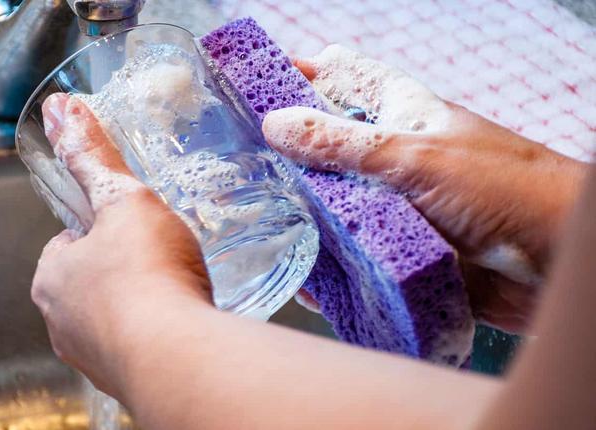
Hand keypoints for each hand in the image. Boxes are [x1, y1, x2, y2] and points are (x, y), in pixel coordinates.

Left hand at [31, 94, 211, 395]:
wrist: (179, 355)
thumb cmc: (146, 275)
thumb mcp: (122, 199)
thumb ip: (93, 155)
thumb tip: (60, 109)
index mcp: (51, 277)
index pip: (68, 242)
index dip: (100, 228)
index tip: (128, 225)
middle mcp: (61, 321)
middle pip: (91, 281)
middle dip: (121, 267)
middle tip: (160, 254)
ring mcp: (92, 355)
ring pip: (113, 317)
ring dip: (140, 302)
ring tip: (176, 286)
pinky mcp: (124, 379)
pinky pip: (138, 347)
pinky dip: (156, 333)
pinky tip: (182, 320)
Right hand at [262, 44, 587, 332]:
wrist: (555, 264)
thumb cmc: (503, 189)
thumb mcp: (414, 156)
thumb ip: (344, 143)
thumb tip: (277, 123)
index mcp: (399, 114)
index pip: (339, 77)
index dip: (296, 72)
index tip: (247, 78)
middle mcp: (391, 157)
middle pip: (326, 146)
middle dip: (286, 155)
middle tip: (236, 165)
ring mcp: (393, 205)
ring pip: (333, 205)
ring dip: (303, 216)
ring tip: (259, 223)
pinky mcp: (398, 250)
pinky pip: (353, 256)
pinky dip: (330, 266)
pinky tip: (306, 279)